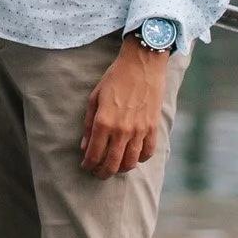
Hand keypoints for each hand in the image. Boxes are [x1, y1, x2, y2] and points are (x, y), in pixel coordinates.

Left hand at [80, 38, 170, 176]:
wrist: (142, 65)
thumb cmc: (115, 78)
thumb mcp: (95, 98)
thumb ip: (89, 124)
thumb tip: (84, 146)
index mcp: (104, 122)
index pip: (94, 154)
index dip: (88, 164)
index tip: (86, 166)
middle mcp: (122, 130)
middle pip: (112, 164)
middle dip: (102, 173)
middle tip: (98, 173)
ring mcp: (139, 130)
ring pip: (130, 163)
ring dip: (120, 169)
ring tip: (114, 167)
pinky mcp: (153, 128)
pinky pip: (147, 153)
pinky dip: (140, 159)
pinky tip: (133, 157)